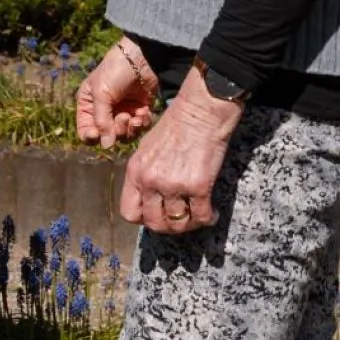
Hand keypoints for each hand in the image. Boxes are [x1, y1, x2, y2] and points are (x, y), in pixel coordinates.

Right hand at [76, 38, 157, 149]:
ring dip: (130, 129)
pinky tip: (143, 112)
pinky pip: (140, 127)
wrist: (142, 59)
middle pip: (108, 136)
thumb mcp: (101, 93)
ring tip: (133, 116)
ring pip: (125, 135)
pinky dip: (142, 123)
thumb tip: (106, 146)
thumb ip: (101, 121)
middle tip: (122, 117)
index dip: (92, 137)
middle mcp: (105, 111)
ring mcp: (123, 111)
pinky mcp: (139, 111)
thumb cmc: (115, 71)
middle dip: (116, 131)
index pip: (86, 131)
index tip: (97, 135)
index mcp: (89, 105)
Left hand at [118, 66, 244, 234]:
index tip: (155, 215)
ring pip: (178, 224)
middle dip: (167, 227)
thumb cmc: (175, 126)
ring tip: (195, 216)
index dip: (143, 219)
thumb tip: (148, 199)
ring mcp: (174, 185)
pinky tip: (211, 213)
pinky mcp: (198, 187)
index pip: (129, 213)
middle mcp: (151, 181)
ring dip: (188, 225)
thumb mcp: (146, 148)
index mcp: (135, 171)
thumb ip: (144, 174)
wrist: (200, 112)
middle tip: (178, 220)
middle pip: (154, 223)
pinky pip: (201, 217)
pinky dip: (207, 219)